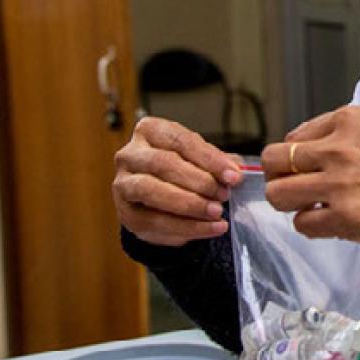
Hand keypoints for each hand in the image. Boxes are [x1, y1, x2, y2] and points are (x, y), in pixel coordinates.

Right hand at [113, 116, 244, 246]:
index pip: (180, 140)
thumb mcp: (201, 161)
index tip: (234, 175)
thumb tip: (236, 171)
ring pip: (151, 191)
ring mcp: (123, 184)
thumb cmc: (182, 172)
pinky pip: (154, 221)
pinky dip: (187, 227)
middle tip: (224, 195)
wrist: (159, 202)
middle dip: (199, 181)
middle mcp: (130, 154)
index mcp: (150, 131)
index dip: (210, 159)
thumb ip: (217, 163)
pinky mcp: (125, 214)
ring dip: (189, 204)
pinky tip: (210, 229)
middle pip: (162, 163)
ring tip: (216, 212)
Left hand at [260, 106, 359, 249]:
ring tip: (311, 206)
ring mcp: (340, 183)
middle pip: (274, 161)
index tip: (305, 169)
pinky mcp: (344, 216)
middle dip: (280, 178)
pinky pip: (302, 223)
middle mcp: (339, 148)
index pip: (291, 137)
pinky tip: (332, 222)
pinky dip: (312, 226)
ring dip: (291, 204)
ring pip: (278, 194)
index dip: (293, 158)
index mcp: (348, 121)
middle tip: (295, 188)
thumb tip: (294, 149)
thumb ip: (336, 136)